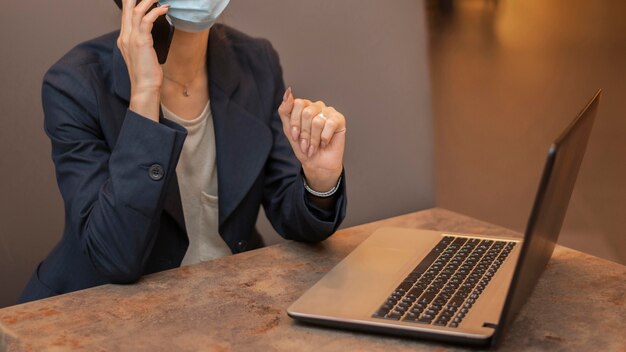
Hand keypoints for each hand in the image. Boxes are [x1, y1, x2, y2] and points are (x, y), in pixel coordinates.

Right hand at [117, 0, 169, 120]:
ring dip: (149, 0)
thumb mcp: (143, 55)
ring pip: (137, 11)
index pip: (125, 14)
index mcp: (124, 39)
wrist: (144, 88)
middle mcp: (125, 36)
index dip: (132, 2)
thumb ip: (143, 42)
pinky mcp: (140, 42)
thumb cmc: (147, 74)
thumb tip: (152, 34)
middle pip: (127, 7)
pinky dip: (156, 12)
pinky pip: (147, 20)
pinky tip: (164, 9)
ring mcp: (131, 38)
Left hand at [278, 87, 345, 191]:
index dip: (295, 123)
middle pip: (307, 113)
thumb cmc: (304, 147)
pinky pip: (329, 124)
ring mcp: (328, 111)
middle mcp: (316, 106)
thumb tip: (288, 92)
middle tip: (305, 144)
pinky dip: (324, 138)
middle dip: (304, 133)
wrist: (316, 163)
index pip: (296, 104)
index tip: (295, 136)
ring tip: (314, 146)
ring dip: (313, 139)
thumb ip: (285, 110)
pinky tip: (324, 143)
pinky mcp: (339, 119)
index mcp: (304, 106)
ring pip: (317, 121)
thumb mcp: (289, 130)